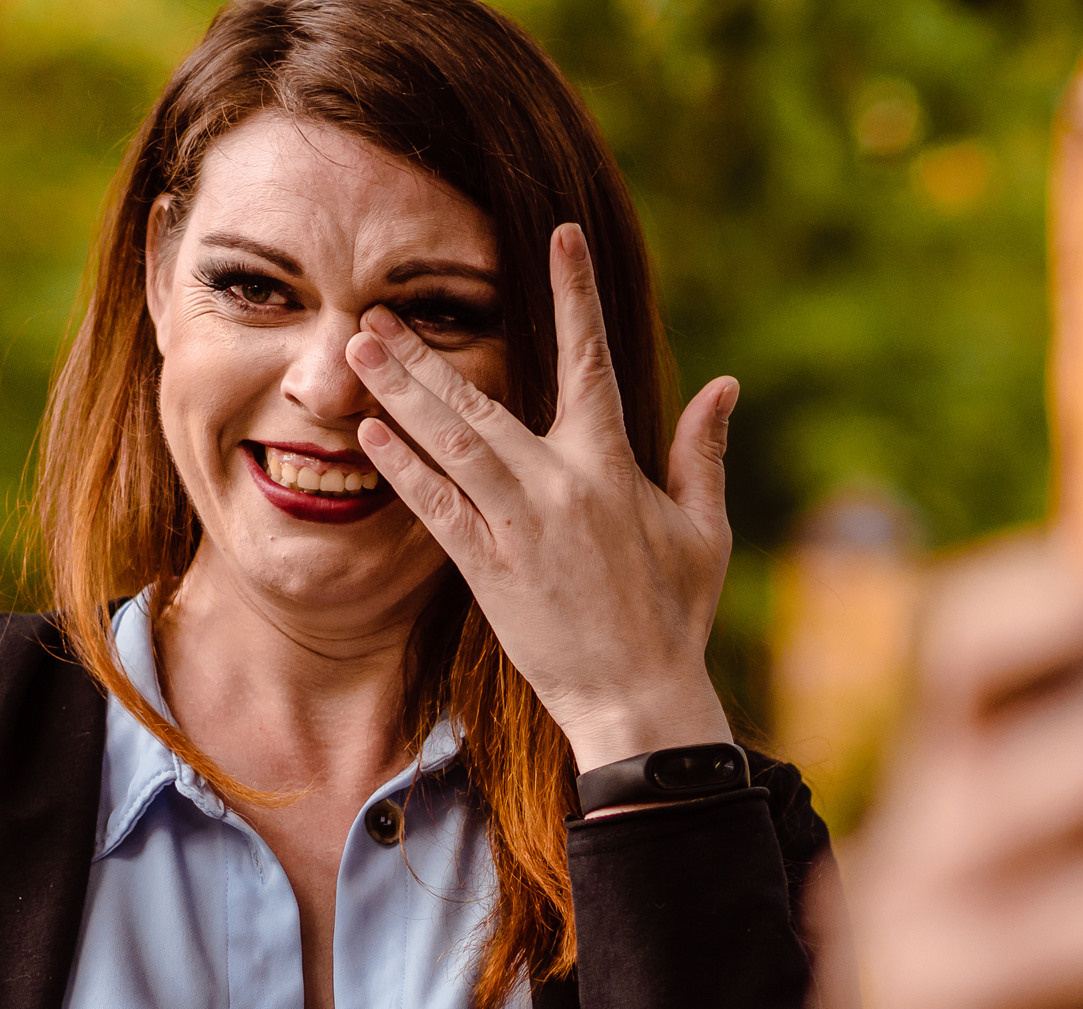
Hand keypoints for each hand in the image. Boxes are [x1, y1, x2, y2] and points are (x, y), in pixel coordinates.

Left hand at [345, 223, 736, 771]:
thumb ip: (703, 453)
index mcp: (612, 464)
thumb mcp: (703, 529)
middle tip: (375, 310)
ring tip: (358, 351)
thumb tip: (725, 384)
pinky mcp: (489, 569)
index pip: (590, 360)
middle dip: (426, 353)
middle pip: (482, 401)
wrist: (637, 697)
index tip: (558, 236)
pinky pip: (436, 507)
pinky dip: (403, 468)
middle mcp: (560, 484)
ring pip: (449, 444)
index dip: (574, 294)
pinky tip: (370, 433)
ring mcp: (519, 525)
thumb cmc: (674, 614)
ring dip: (400, 394)